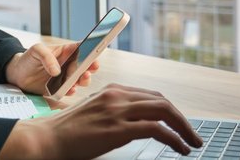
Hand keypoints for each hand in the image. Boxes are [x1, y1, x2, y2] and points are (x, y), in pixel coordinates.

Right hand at [0, 83, 202, 159]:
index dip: (170, 110)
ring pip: (165, 111)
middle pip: (162, 101)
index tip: (179, 123)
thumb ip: (112, 113)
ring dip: (184, 128)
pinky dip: (175, 139)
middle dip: (182, 119)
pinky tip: (180, 148)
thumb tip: (130, 124)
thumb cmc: (65, 132)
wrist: (47, 138)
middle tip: (193, 135)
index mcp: (111, 91)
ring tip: (192, 143)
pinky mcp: (118, 128)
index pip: (151, 95)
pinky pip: (157, 130)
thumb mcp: (92, 114)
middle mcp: (117, 96)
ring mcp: (118, 110)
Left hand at [4, 43, 97, 95]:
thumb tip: (57, 71)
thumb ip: (46, 57)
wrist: (18, 74)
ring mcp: (66, 77)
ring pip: (80, 79)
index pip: (82, 49)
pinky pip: (70, 90)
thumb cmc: (28, 58)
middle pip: (85, 65)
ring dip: (83, 80)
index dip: (91, 51)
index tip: (94, 56)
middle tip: (88, 71)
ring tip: (80, 80)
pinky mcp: (60, 88)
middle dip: (90, 68)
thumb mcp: (36, 50)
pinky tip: (70, 90)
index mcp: (66, 51)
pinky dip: (71, 91)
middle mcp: (69, 64)